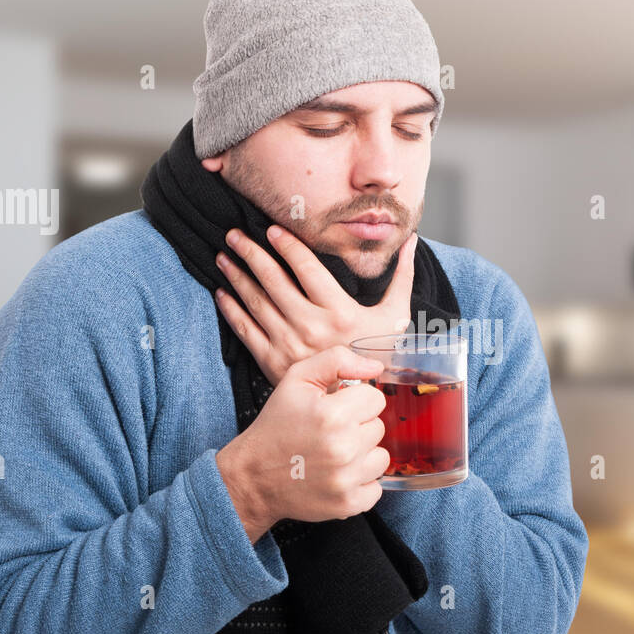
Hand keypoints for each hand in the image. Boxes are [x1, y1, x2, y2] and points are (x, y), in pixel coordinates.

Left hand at [214, 225, 416, 386]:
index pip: (307, 269)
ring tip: (224, 256)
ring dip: (237, 276)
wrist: (354, 404)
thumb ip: (403, 277)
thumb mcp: (395, 318)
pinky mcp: (273, 362)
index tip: (272, 229)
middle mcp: (312, 328)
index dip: (288, 246)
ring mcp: (290, 345)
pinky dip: (231, 310)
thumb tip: (411, 241)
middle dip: (251, 253)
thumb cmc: (377, 357)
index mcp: (340, 313)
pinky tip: (222, 293)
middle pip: (275, 281)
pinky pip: (246, 331)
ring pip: (256, 303)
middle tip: (235, 234)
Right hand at [215, 346, 389, 538]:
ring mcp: (347, 479)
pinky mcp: (348, 503)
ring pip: (381, 457)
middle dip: (357, 427)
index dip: (355, 401)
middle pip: (378, 427)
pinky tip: (338, 475)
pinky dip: (361, 483)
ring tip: (335, 454)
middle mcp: (344, 447)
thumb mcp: (297, 380)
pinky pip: (376, 488)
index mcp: (334, 414)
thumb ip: (337, 361)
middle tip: (329, 433)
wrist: (254, 476)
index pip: (376, 399)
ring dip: (363, 455)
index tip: (336, 409)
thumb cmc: (276, 425)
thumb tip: (375, 368)